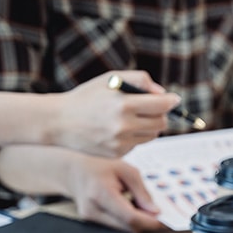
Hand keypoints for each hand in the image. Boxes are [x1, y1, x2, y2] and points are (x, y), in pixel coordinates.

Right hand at [52, 71, 178, 156]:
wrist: (58, 122)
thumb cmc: (87, 96)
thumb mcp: (111, 79)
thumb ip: (140, 80)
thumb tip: (163, 95)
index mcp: (123, 105)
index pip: (162, 105)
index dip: (171, 101)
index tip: (173, 99)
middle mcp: (123, 126)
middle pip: (162, 122)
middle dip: (161, 113)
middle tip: (153, 107)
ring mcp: (120, 143)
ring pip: (152, 135)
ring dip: (149, 125)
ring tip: (132, 116)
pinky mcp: (117, 154)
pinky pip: (138, 143)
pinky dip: (135, 136)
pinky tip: (118, 129)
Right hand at [63, 155, 166, 232]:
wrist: (75, 173)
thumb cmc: (101, 168)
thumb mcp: (126, 171)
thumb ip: (142, 191)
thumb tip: (155, 211)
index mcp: (101, 193)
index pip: (129, 217)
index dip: (149, 221)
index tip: (163, 220)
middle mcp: (93, 210)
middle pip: (127, 227)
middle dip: (145, 222)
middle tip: (153, 210)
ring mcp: (91, 219)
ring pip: (123, 230)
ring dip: (136, 222)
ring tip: (137, 205)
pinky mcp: (91, 223)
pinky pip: (116, 228)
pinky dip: (126, 222)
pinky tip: (127, 208)